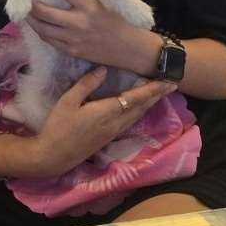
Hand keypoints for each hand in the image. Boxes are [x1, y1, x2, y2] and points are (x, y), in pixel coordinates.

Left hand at [26, 0, 134, 67]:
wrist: (131, 50)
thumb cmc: (121, 21)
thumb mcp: (111, 0)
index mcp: (89, 6)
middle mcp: (78, 22)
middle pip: (43, 11)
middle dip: (30, 2)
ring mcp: (73, 39)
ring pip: (42, 28)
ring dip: (30, 18)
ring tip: (26, 10)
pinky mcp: (71, 51)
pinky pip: (49, 40)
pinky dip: (41, 31)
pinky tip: (38, 24)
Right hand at [26, 66, 177, 176]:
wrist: (53, 156)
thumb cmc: (58, 127)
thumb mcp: (68, 101)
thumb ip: (86, 85)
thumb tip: (104, 69)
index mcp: (107, 112)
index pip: (135, 98)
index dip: (152, 89)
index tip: (167, 81)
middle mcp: (115, 123)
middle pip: (141, 107)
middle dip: (157, 95)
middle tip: (172, 84)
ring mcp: (113, 132)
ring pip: (137, 115)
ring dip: (150, 103)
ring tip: (159, 93)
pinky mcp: (109, 137)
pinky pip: (130, 121)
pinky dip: (140, 111)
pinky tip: (139, 107)